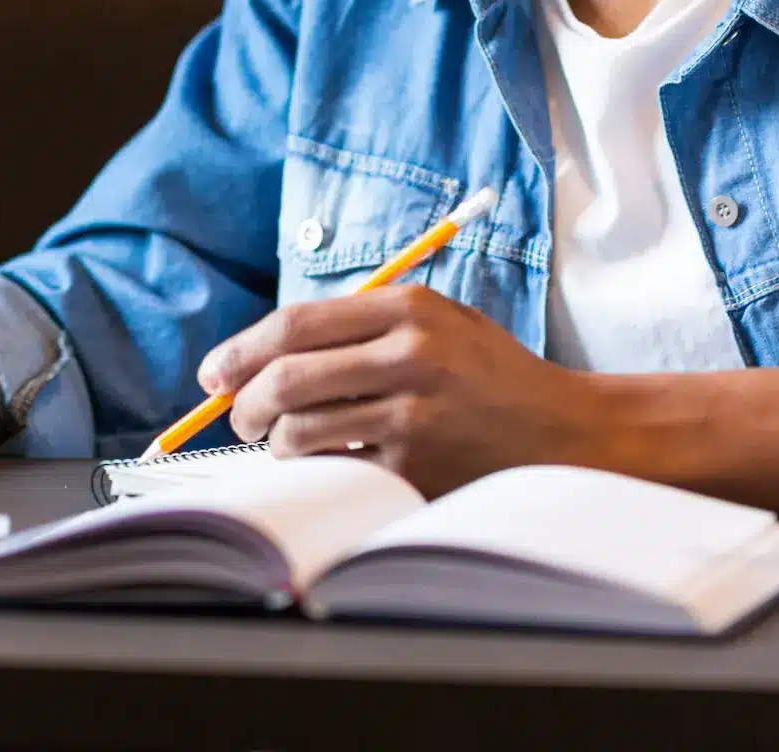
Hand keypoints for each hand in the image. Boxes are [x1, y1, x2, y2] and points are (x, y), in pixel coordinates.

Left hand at [200, 286, 607, 495]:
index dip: (241, 350)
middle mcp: (410, 355)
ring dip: (274, 442)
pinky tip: (325, 463)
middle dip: (243, 402)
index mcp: (409, 308)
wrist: (564, 432)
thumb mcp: (438, 322)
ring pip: (301, 429)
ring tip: (280, 442)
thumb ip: (361, 326)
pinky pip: (336, 469)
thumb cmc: (489, 375)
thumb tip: (264, 353)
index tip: (215, 374)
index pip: (296, 324)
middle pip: (287, 376)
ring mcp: (413, 414)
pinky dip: (316, 469)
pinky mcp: (417, 466)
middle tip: (236, 418)